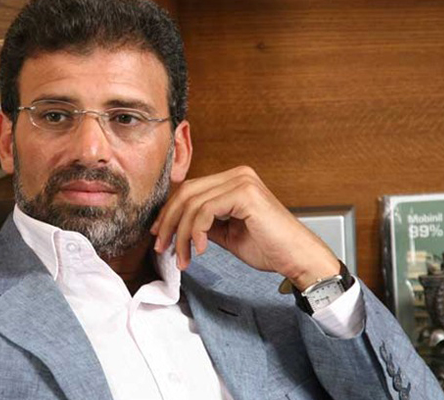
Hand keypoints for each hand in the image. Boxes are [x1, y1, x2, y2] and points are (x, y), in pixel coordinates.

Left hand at [150, 166, 339, 290]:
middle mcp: (238, 175)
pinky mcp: (245, 194)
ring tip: (182, 258)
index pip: (190, 190)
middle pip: (186, 193)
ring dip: (181, 235)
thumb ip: (204, 223)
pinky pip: (205, 211)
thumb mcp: (226, 233)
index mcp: (234, 180)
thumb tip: (176, 224)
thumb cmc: (269, 248)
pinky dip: (196, 232)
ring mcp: (242, 181)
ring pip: (192, 204)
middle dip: (168, 222)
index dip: (169, 212)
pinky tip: (199, 250)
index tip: (159, 235)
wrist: (298, 259)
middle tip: (161, 247)